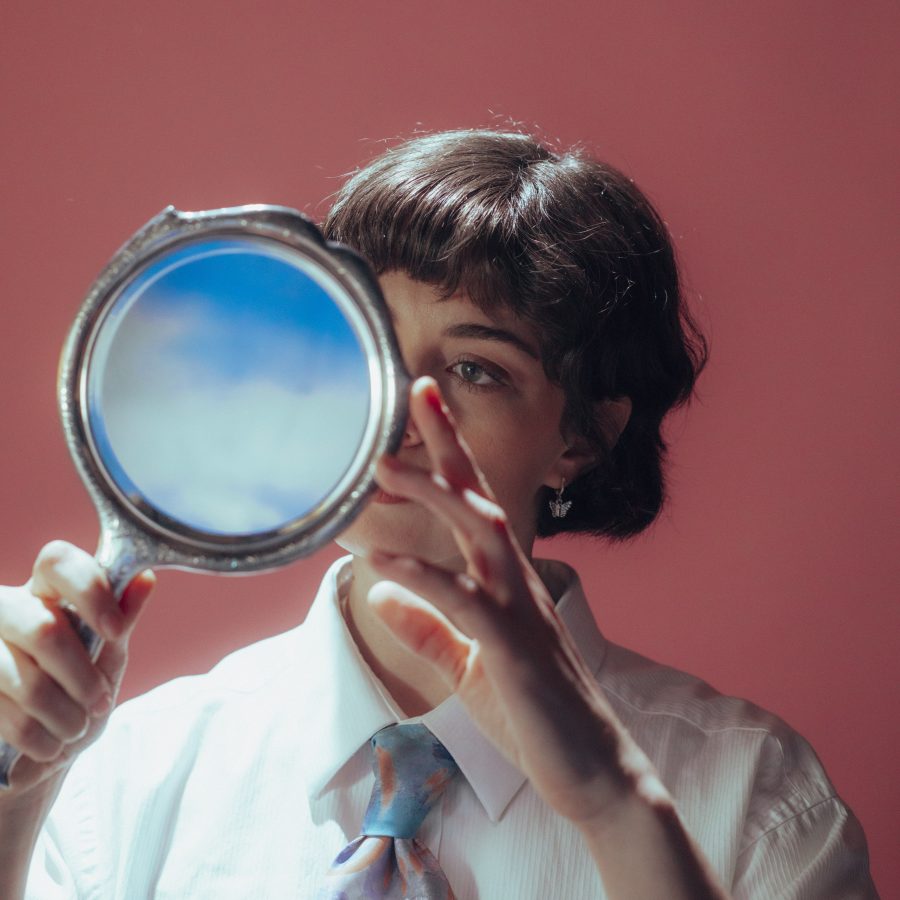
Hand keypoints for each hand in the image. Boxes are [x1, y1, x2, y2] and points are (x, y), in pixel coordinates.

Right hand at [0, 542, 153, 797]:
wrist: (40, 745)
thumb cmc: (77, 690)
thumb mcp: (106, 655)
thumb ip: (121, 619)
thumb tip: (144, 578)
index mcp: (43, 590)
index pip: (57, 561)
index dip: (89, 590)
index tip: (114, 629)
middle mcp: (5, 610)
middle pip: (42, 628)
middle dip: (81, 675)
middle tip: (100, 701)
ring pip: (27, 680)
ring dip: (64, 715)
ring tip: (76, 729)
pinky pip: (6, 714)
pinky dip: (38, 738)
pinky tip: (49, 744)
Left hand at [368, 377, 645, 827]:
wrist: (591, 771)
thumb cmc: (534, 715)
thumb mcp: (468, 666)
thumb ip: (428, 628)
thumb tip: (382, 594)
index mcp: (507, 583)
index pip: (475, 505)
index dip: (449, 455)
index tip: (424, 407)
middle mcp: (517, 582)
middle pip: (481, 496)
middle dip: (449, 442)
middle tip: (419, 388)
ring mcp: (520, 610)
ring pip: (478, 533)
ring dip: (432, 494)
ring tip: (384, 465)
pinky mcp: (515, 647)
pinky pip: (465, 601)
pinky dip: (423, 576)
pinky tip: (384, 562)